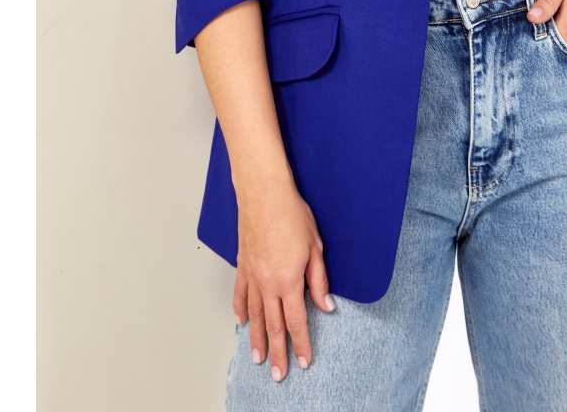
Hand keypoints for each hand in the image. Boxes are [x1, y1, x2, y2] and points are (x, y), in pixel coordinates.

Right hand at [233, 177, 333, 380]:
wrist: (265, 193)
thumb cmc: (292, 214)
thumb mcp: (315, 247)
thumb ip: (318, 280)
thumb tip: (325, 305)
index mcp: (289, 280)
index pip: (296, 321)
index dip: (301, 343)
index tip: (304, 361)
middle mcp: (268, 283)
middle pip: (273, 325)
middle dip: (277, 352)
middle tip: (278, 374)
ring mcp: (252, 275)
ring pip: (254, 315)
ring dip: (256, 339)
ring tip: (257, 358)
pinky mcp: (243, 264)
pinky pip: (240, 293)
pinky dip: (241, 310)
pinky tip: (242, 321)